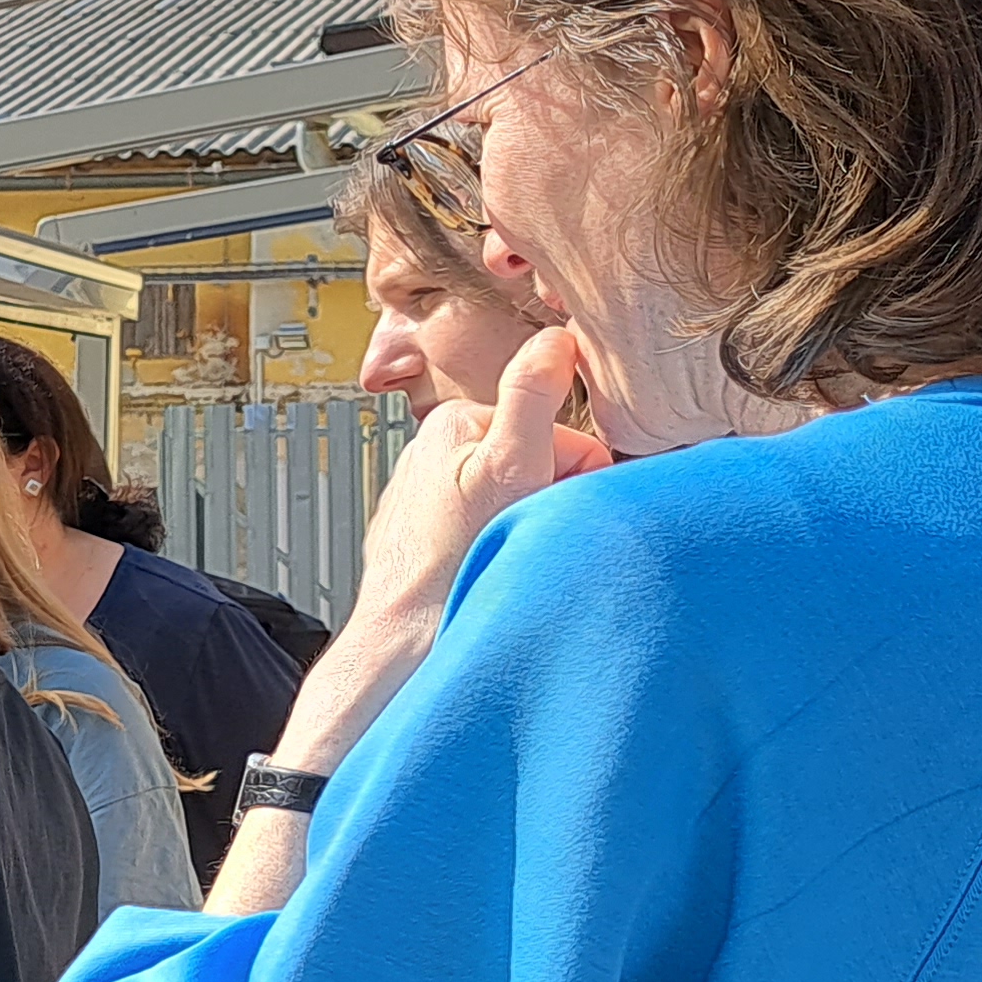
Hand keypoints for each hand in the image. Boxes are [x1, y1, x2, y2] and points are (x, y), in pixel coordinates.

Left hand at [281, 324, 614, 773]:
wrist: (405, 643)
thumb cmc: (453, 562)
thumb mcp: (509, 467)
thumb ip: (532, 398)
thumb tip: (556, 337)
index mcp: (456, 423)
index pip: (562, 436)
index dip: (575, 476)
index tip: (554, 506)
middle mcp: (439, 454)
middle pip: (542, 468)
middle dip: (553, 503)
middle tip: (531, 537)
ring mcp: (437, 499)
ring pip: (521, 504)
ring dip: (533, 530)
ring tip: (505, 559)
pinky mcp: (436, 541)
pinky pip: (494, 535)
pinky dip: (504, 553)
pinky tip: (490, 574)